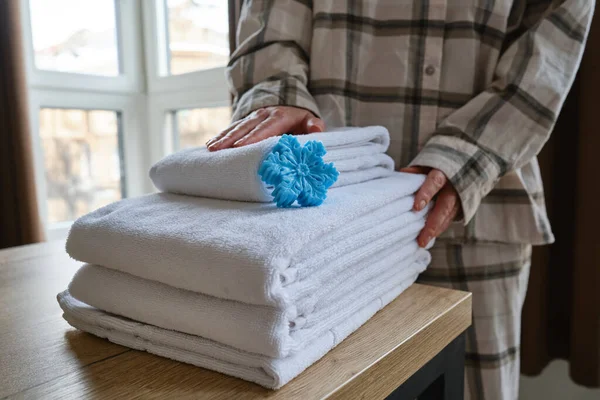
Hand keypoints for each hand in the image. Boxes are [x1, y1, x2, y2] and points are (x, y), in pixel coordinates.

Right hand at [206, 106, 324, 150]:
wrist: (288, 102)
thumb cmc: (299, 118)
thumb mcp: (310, 119)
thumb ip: (314, 125)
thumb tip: (317, 130)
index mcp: (278, 116)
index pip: (265, 128)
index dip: (252, 138)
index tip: (240, 147)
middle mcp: (262, 115)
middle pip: (245, 128)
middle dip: (231, 139)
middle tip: (218, 151)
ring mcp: (251, 118)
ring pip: (234, 128)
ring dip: (222, 138)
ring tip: (210, 149)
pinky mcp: (244, 122)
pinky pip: (230, 129)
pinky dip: (220, 136)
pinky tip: (209, 145)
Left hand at [400, 166, 461, 247]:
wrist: (467, 165)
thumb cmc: (439, 166)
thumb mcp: (428, 163)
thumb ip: (416, 171)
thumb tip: (402, 174)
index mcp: (443, 172)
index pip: (434, 182)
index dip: (426, 194)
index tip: (416, 208)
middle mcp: (454, 186)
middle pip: (444, 207)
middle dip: (432, 224)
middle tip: (421, 239)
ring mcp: (460, 198)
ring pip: (449, 217)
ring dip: (436, 230)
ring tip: (422, 242)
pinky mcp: (462, 207)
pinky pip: (450, 219)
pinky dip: (440, 228)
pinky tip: (430, 237)